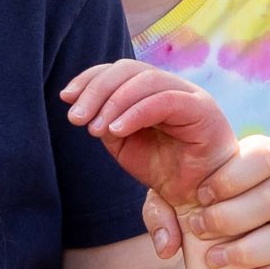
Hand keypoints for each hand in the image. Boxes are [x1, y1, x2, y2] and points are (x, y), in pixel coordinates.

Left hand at [65, 60, 240, 205]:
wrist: (199, 199)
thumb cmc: (165, 171)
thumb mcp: (125, 146)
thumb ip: (107, 124)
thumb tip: (85, 111)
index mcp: (153, 90)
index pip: (119, 70)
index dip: (90, 78)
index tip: (66, 97)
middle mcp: (172, 86)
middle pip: (128, 69)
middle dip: (96, 90)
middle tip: (76, 118)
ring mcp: (190, 94)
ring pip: (146, 80)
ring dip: (113, 102)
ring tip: (94, 129)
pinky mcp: (203, 109)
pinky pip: (165, 100)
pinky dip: (135, 112)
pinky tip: (116, 130)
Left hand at [143, 132, 269, 268]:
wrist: (226, 226)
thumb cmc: (203, 201)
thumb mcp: (179, 192)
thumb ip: (162, 208)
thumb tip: (167, 246)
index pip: (265, 158)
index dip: (230, 179)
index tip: (201, 197)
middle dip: (230, 219)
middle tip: (199, 229)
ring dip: (248, 251)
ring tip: (214, 260)